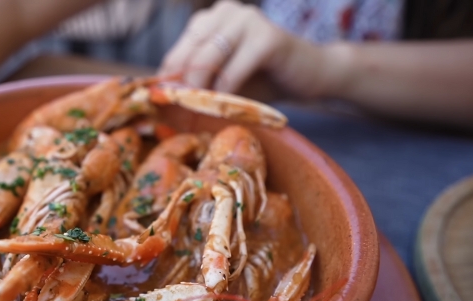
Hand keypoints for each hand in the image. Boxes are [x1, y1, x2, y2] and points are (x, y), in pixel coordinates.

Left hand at [159, 1, 328, 100]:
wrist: (310, 75)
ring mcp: (248, 20)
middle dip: (181, 88)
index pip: (176, 52)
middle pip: (189, 55)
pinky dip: (225, 91)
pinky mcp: (267, 37)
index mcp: (210, 19)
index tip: (162, 108)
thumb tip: (162, 102)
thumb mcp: (222, 80)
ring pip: (207, 59)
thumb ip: (197, 83)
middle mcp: (226, 12)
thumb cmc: (263, 80)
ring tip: (199, 113)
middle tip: (179, 116)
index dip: (167, 82)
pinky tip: (226, 105)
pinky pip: (233, 70)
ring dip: (200, 91)